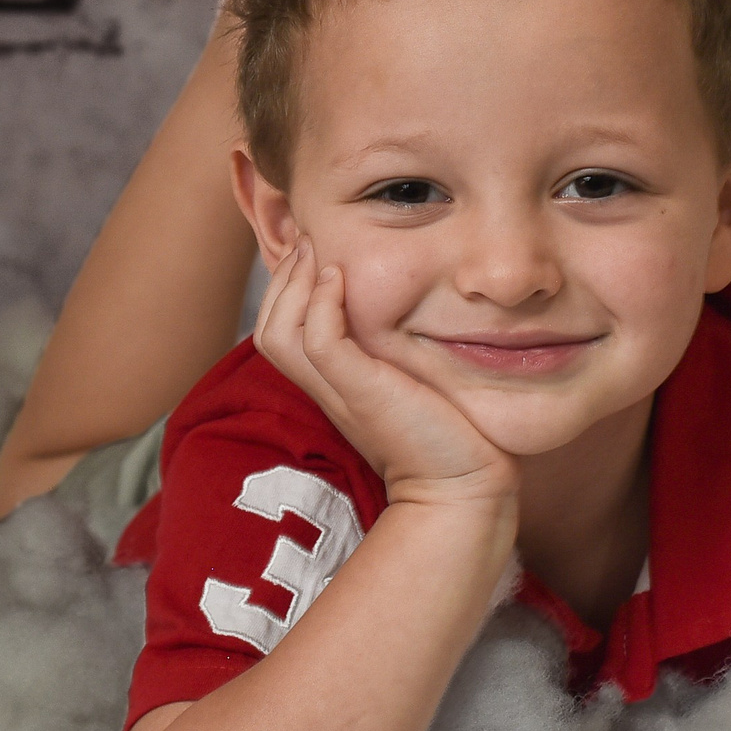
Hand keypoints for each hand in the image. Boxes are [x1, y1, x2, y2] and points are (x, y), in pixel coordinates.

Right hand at [255, 240, 515, 508]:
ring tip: (316, 253)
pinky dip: (320, 304)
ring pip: (279, 334)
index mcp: (331, 388)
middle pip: (267, 330)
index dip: (284, 292)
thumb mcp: (409, 385)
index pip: (279, 334)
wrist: (463, 488)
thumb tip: (406, 315)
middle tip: (307, 242)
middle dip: (281, 280)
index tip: (311, 255)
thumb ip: (393, 357)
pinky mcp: (361, 393)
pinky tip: (338, 277)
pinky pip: (318, 342)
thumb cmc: (447, 438)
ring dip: (293, 285)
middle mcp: (326, 390)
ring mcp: (339, 392)